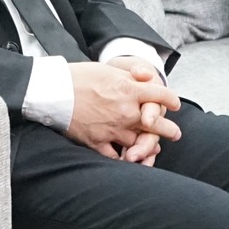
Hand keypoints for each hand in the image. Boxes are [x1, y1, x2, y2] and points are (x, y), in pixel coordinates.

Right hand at [65, 58, 180, 159]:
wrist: (52, 91)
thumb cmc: (79, 76)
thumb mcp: (109, 69)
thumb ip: (131, 76)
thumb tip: (149, 78)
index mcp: (129, 90)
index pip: (160, 95)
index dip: (171, 99)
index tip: (175, 104)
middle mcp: (125, 111)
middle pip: (156, 124)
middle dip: (169, 130)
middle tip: (175, 134)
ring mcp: (112, 129)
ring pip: (139, 143)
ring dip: (148, 146)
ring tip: (153, 148)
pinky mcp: (97, 141)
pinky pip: (115, 156)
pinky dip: (123, 159)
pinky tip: (127, 158)